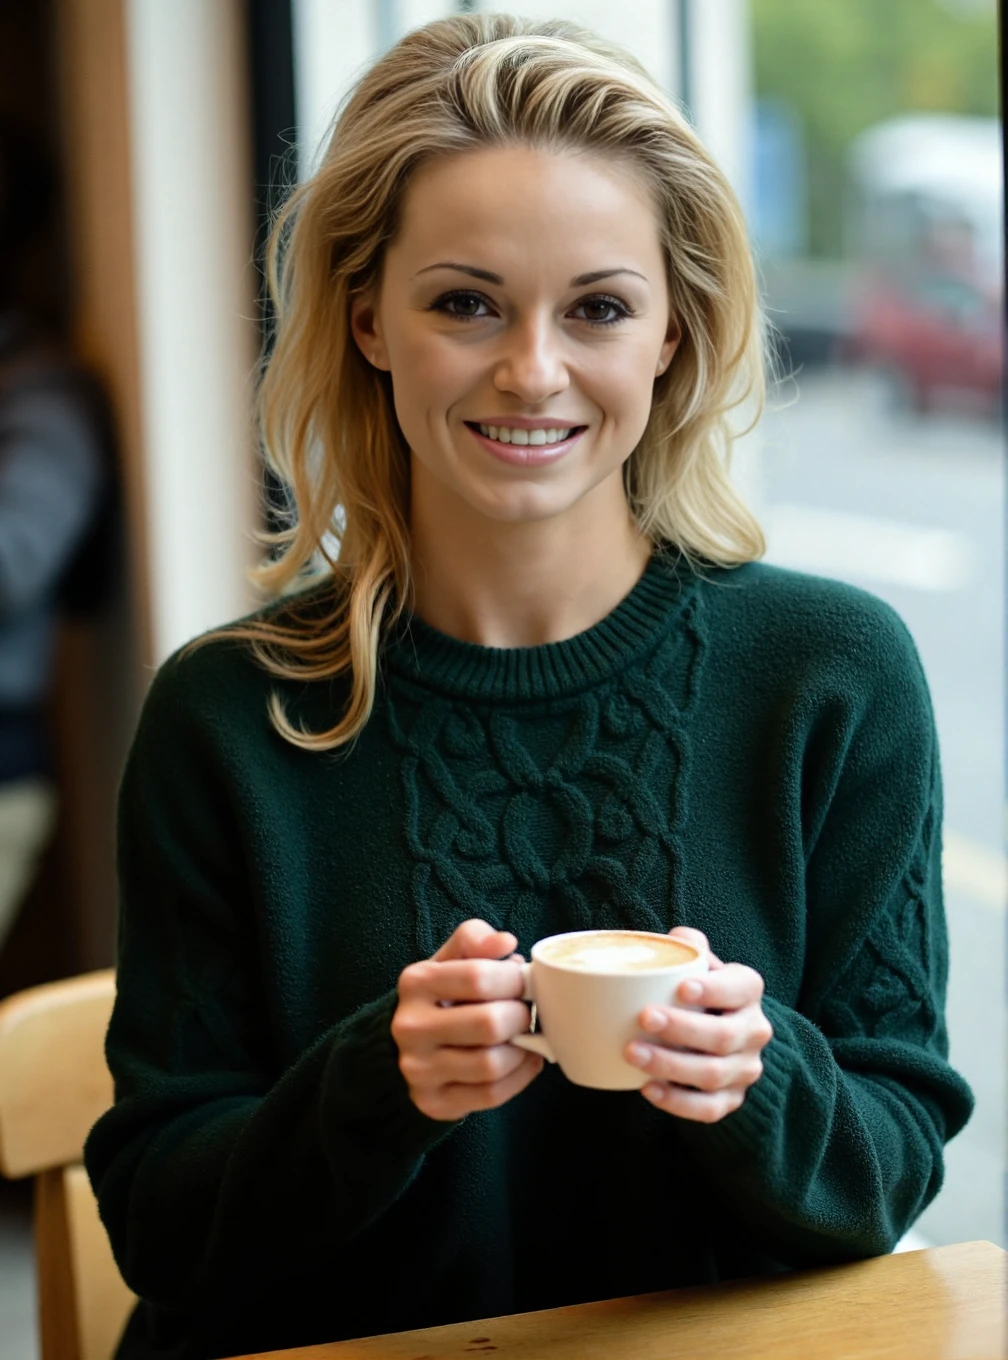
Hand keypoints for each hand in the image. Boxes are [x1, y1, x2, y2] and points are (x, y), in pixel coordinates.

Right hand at [392, 919, 544, 1120]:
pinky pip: (490, 1094)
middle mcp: (410, 1027)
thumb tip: (505, 942)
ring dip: (522, 1050)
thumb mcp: (451, 959)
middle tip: (526, 1012)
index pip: (478, 977)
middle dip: (521, 1017)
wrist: (411, 1045)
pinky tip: (523, 1061)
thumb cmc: (443, 996)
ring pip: (491, 1064)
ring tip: (525, 1037)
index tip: (523, 981)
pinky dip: (519, 1077)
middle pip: (489, 1024)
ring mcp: (418, 1069)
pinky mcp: (433, 1101)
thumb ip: (475, 939)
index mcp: (415, 983)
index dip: (513, 979)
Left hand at [624, 927, 772, 1122]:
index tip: (682, 987)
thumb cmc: (702, 993)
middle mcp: (754, 1031)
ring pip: (714, 1074)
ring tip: (633, 1053)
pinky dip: (677, 1102)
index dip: (715, 990)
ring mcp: (745, 1069)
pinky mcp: (732, 1099)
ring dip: (671, 1066)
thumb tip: (676, 938)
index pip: (742, 988)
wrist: (722, 1034)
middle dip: (683, 1029)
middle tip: (644, 1018)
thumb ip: (689, 948)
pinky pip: (709, 1108)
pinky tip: (648, 1089)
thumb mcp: (701, 966)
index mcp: (748, 992)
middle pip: (724, 1035)